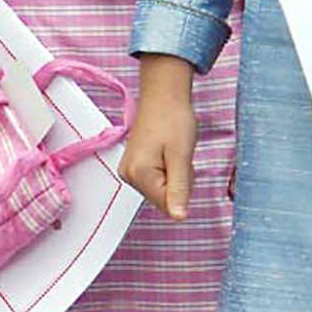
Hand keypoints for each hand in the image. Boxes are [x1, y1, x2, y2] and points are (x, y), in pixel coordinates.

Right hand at [120, 55, 196, 219]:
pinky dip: (168, 169)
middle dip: (179, 182)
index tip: (183, 164)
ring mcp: (129, 170)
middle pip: (163, 198)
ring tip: (174, 151)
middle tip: (180, 156)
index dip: (183, 188)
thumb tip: (179, 217)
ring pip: (162, 189)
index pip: (167, 204)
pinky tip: (169, 152)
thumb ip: (179, 188)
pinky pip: (157, 179)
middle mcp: (128, 175)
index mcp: (138, 174)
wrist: (164, 94)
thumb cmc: (174, 118)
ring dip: (174, 175)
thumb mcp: (181, 156)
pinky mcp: (134, 165)